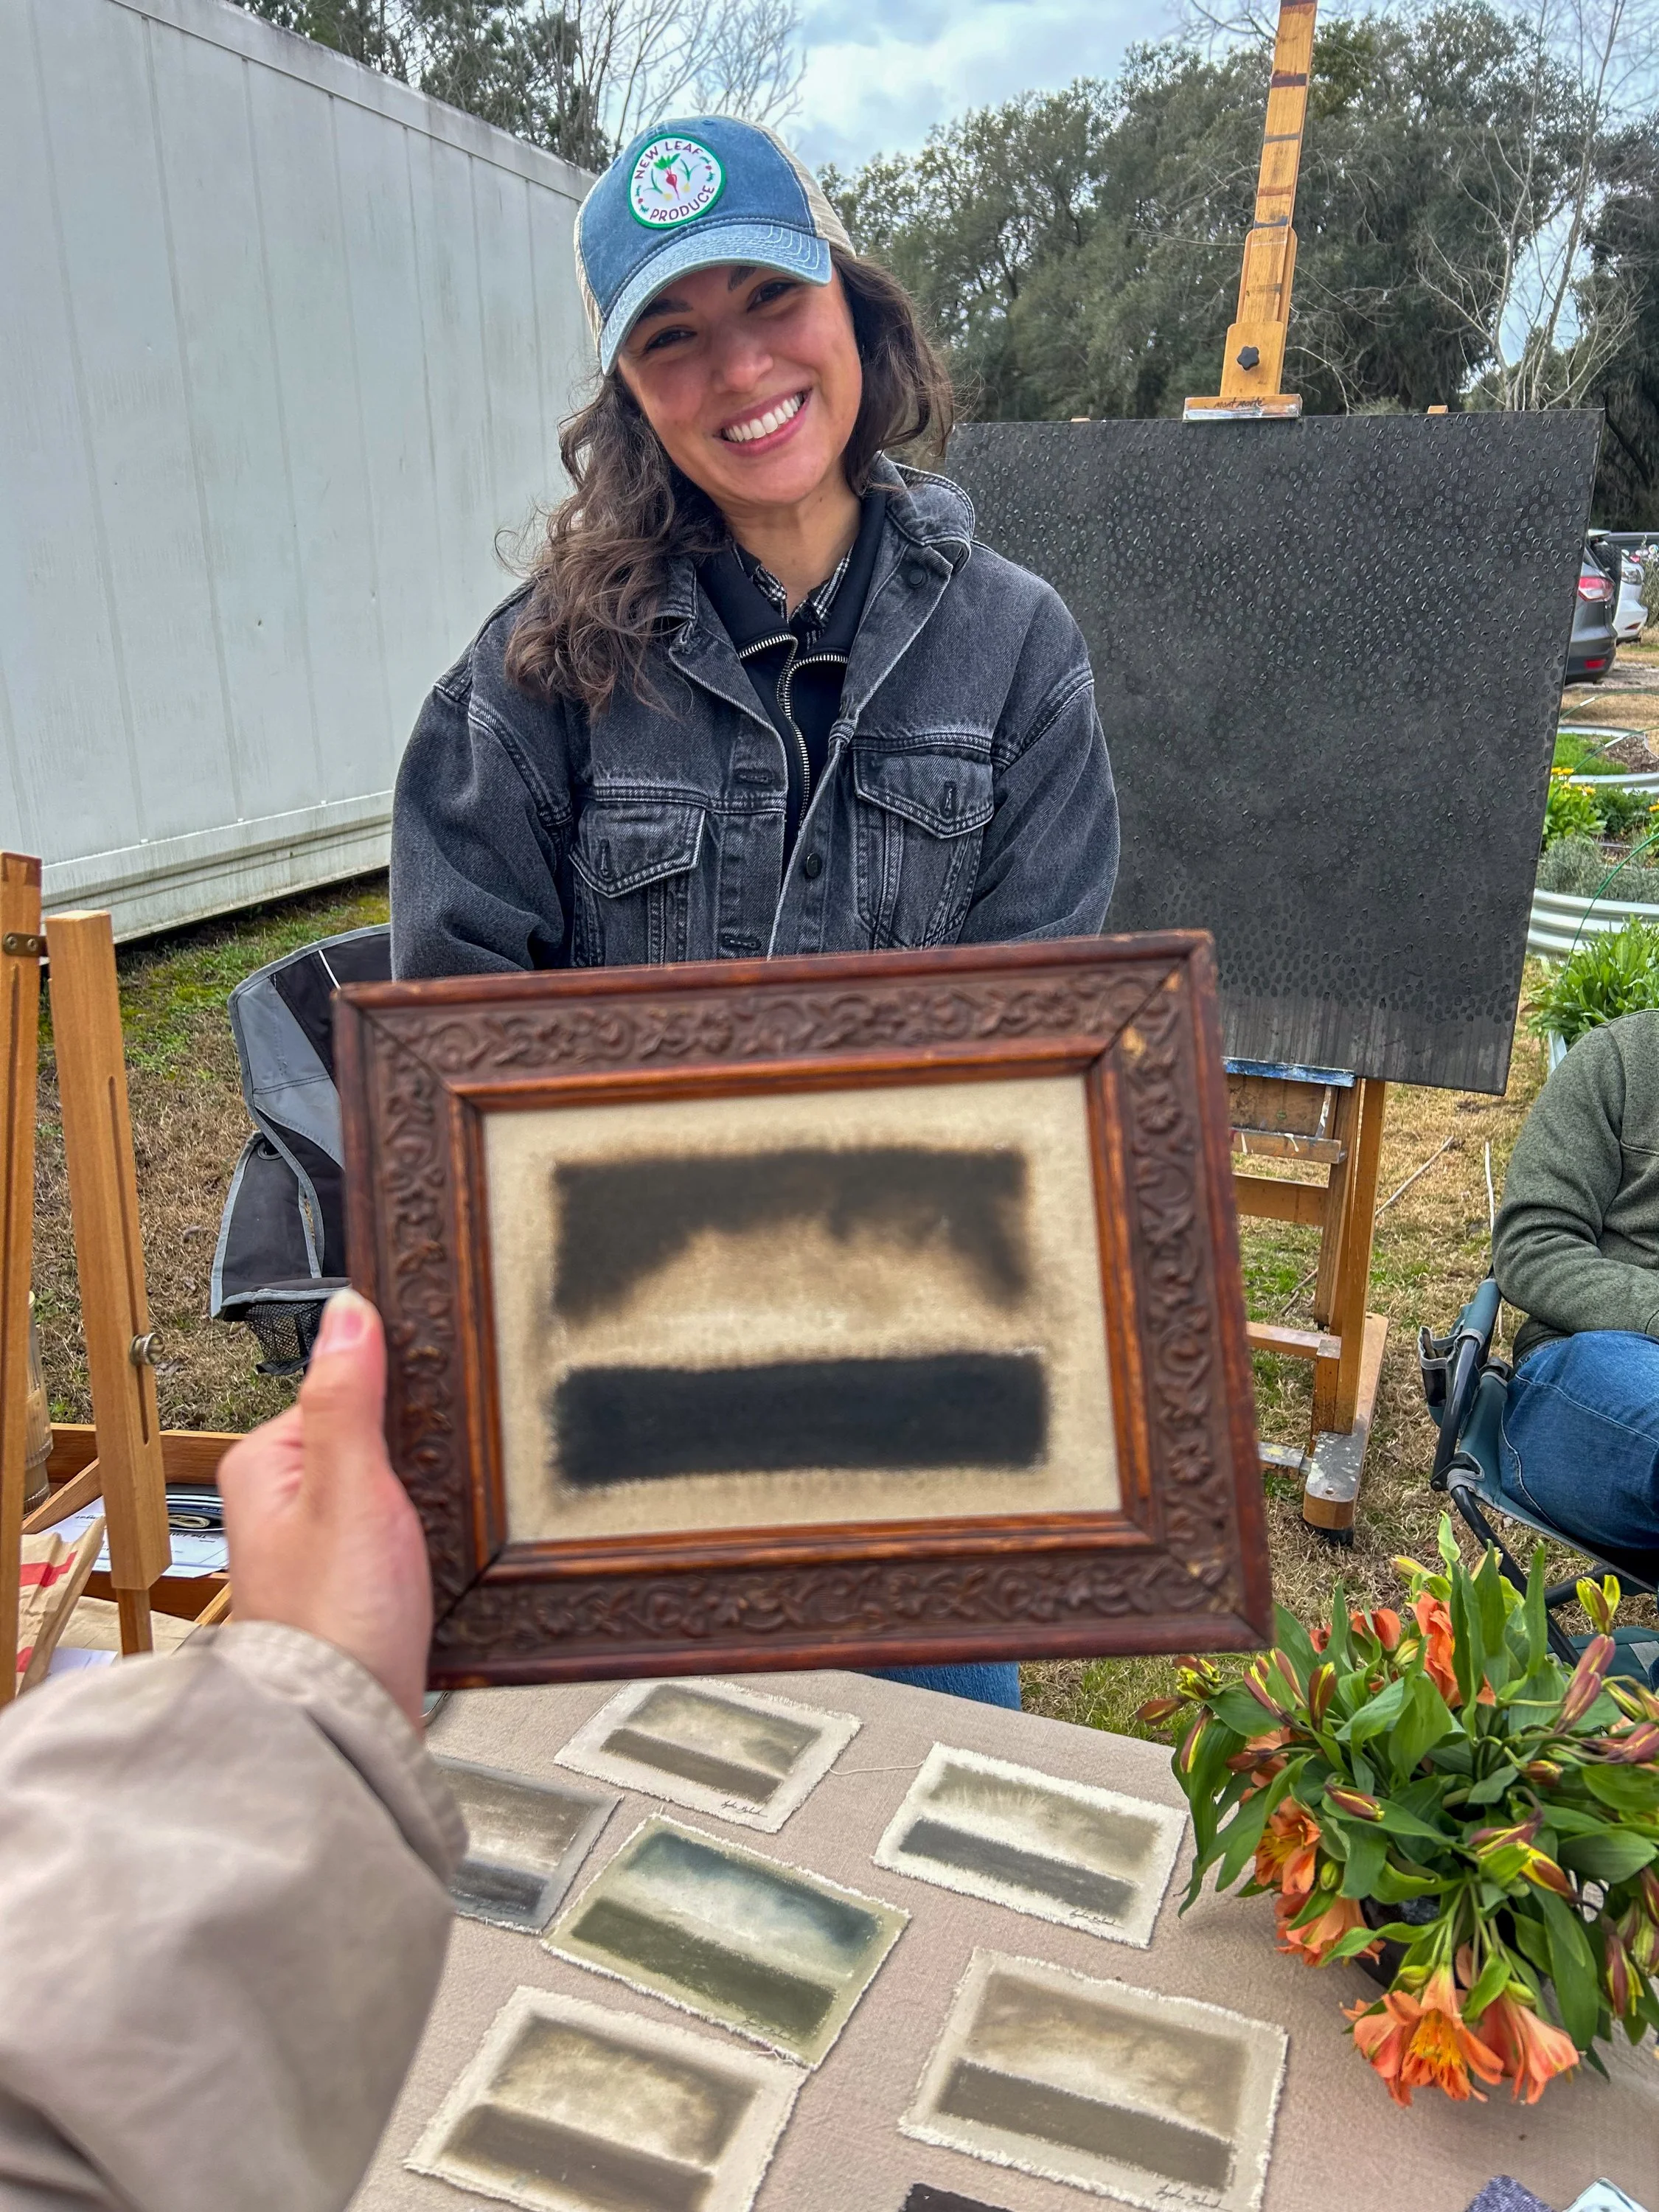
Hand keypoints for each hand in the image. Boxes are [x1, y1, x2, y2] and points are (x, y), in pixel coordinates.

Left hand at [217, 1291, 431, 1725]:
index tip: (431, 1419)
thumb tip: (349, 1312)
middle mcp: (283, 1500)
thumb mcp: (350, 1488)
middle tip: (434, 1488)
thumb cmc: (337, 1621)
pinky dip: (428, 1535)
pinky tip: (440, 1554)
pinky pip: (402, 1530)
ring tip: (439, 1527)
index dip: (397, 1399)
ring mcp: (319, 1542)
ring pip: (393, 1485)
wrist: (349, 1726)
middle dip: (414, 1455)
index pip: (345, 1389)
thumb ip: (348, 1398)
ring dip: (426, 1499)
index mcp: (265, 1464)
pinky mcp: (355, 1579)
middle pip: (372, 1436)